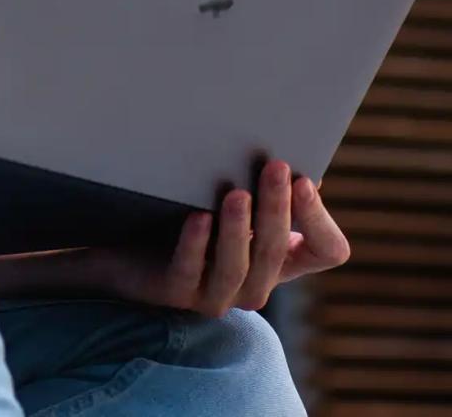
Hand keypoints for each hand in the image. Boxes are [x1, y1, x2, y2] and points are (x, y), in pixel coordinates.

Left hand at [73, 160, 349, 316]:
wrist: (124, 247)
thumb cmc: (188, 213)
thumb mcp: (234, 199)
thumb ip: (263, 186)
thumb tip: (299, 157)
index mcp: (281, 259)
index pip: (327, 250)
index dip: (319, 218)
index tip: (305, 179)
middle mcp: (256, 282)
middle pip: (277, 252)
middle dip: (277, 207)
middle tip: (275, 166)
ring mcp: (217, 294)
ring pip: (237, 267)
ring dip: (239, 229)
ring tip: (236, 193)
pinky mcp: (176, 293)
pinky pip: (189, 273)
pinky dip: (195, 245)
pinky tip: (197, 218)